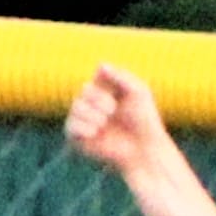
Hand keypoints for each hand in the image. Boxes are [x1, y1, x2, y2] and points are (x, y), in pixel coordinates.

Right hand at [65, 63, 171, 180]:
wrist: (144, 150)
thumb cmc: (145, 121)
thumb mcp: (139, 92)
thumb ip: (121, 76)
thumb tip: (100, 64)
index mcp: (106, 91)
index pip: (96, 77)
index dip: (104, 83)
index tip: (118, 95)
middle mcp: (93, 104)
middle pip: (84, 90)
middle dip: (99, 99)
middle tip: (112, 110)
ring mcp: (86, 122)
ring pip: (75, 107)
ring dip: (91, 113)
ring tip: (104, 122)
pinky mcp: (80, 140)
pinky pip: (70, 128)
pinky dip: (82, 127)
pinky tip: (95, 131)